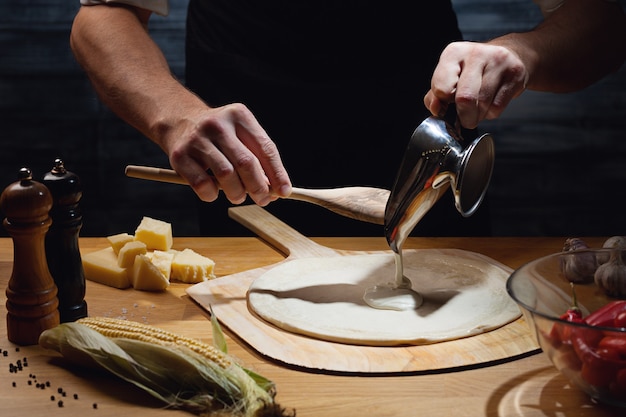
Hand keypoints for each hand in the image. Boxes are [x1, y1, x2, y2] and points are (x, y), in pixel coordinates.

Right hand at [164, 103, 291, 205]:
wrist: (178, 121)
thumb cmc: (217, 135)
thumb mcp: (240, 135)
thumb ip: (257, 157)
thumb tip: (274, 188)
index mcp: (239, 116)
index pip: (265, 148)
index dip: (277, 173)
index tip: (284, 191)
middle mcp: (218, 124)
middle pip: (246, 162)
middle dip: (258, 187)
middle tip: (263, 199)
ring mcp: (197, 139)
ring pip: (226, 175)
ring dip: (236, 193)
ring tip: (237, 196)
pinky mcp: (180, 156)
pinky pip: (202, 184)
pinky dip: (212, 195)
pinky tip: (214, 192)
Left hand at [424, 41, 528, 128]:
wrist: (513, 54)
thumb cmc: (474, 70)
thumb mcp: (450, 76)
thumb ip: (435, 95)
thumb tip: (436, 109)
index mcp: (453, 53)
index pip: (442, 88)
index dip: (444, 103)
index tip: (448, 105)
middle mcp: (475, 54)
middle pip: (464, 98)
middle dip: (464, 117)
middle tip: (465, 118)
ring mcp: (498, 61)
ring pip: (482, 105)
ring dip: (478, 116)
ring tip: (479, 108)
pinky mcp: (515, 73)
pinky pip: (498, 106)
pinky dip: (492, 113)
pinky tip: (492, 103)